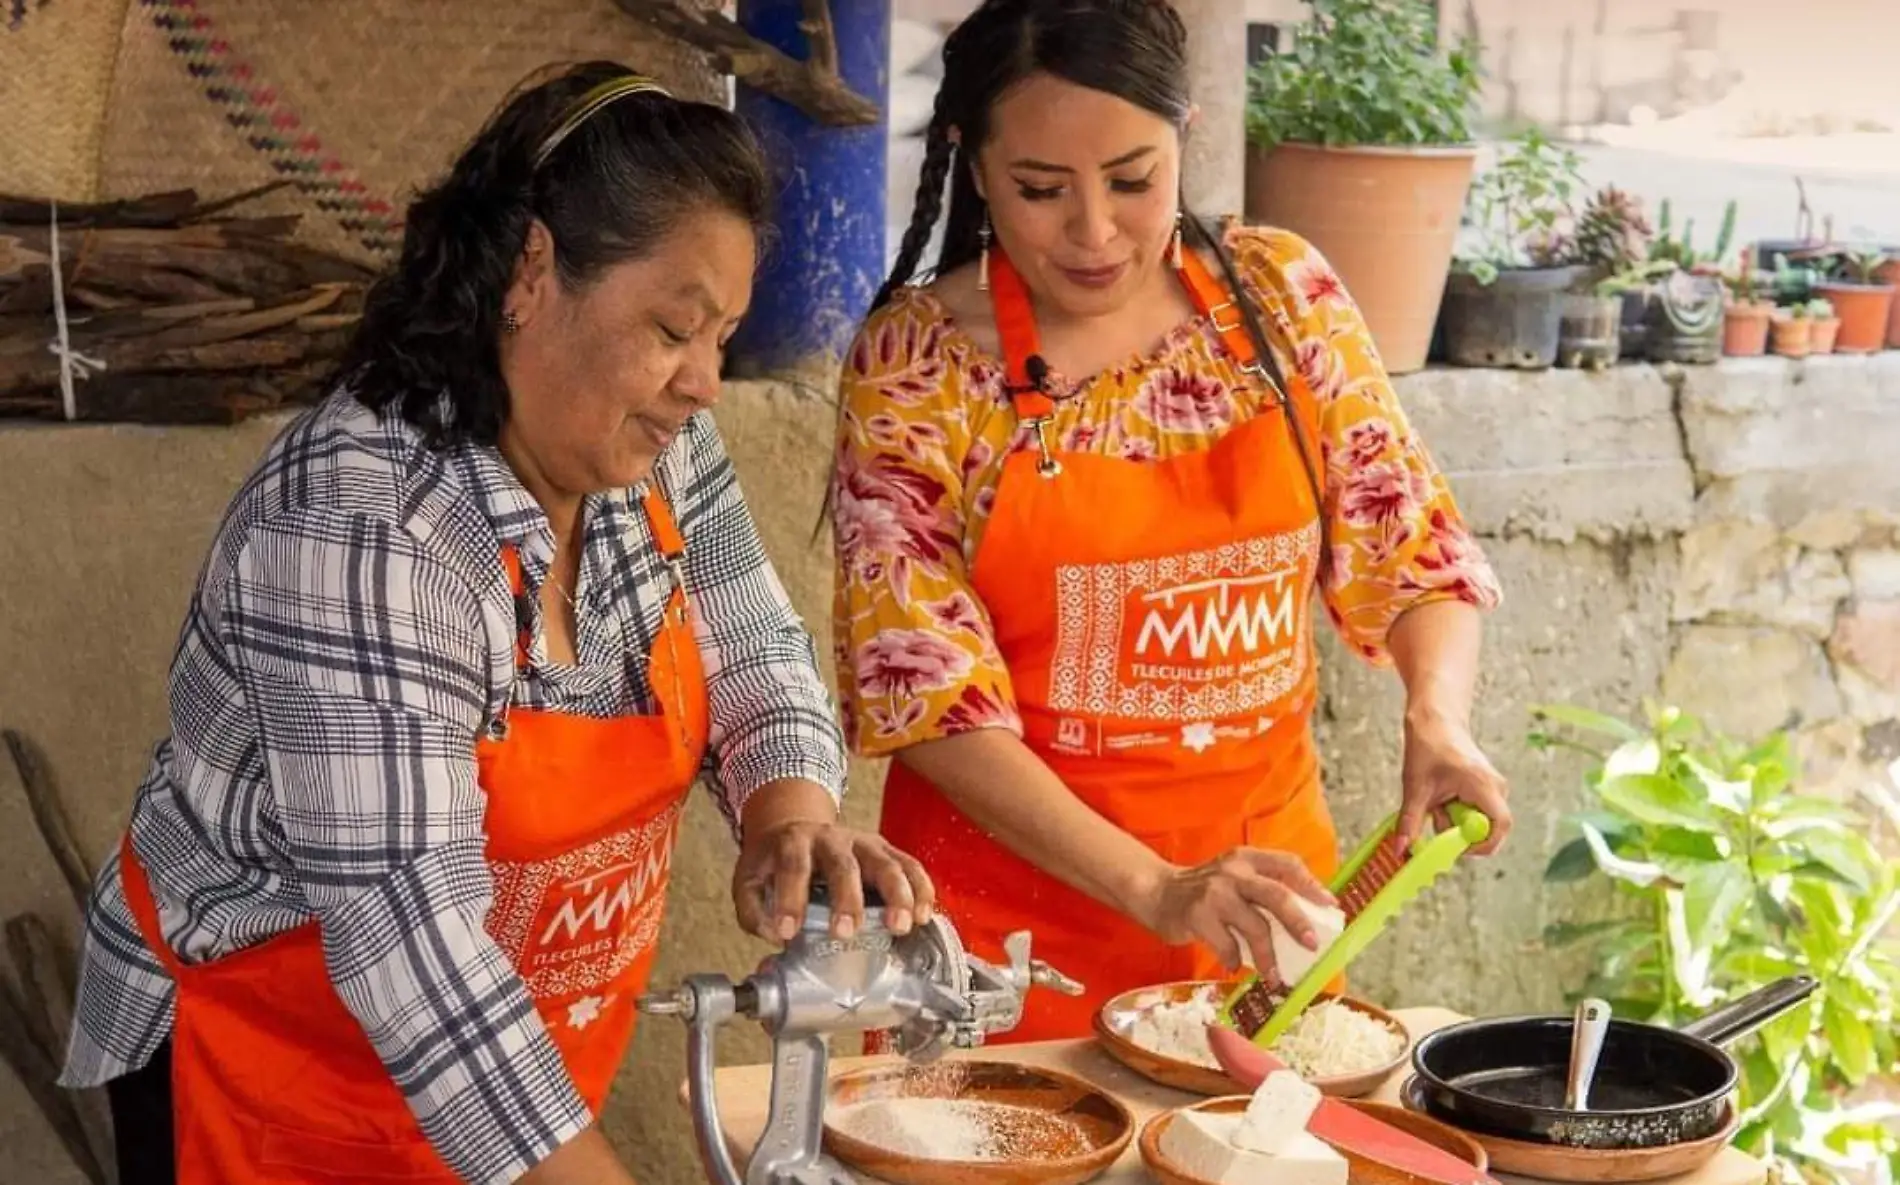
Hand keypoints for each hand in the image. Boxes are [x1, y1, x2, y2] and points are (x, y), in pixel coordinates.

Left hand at [733, 819, 935, 943]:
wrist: (795, 828)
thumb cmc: (774, 863)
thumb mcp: (750, 881)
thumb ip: (753, 911)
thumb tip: (774, 937)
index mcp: (793, 842)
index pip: (793, 866)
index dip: (790, 899)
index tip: (786, 933)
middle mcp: (831, 838)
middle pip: (844, 865)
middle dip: (847, 900)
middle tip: (845, 933)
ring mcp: (863, 843)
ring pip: (885, 864)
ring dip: (896, 896)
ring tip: (900, 927)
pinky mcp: (885, 851)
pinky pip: (910, 866)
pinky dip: (920, 889)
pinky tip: (923, 915)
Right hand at [1128, 848, 1335, 983]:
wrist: (1156, 892)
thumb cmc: (1204, 891)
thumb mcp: (1234, 878)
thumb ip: (1263, 890)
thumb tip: (1306, 924)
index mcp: (1248, 859)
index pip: (1288, 864)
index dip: (1312, 885)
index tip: (1330, 906)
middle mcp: (1234, 871)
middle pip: (1276, 895)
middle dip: (1298, 921)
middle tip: (1312, 945)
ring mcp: (1215, 893)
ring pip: (1254, 926)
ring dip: (1268, 957)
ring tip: (1275, 977)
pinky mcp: (1197, 915)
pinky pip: (1227, 945)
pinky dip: (1234, 960)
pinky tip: (1234, 966)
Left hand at [1399, 712, 1510, 855]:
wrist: (1436, 719)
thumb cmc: (1429, 746)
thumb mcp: (1415, 788)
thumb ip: (1410, 822)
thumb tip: (1401, 850)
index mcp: (1484, 785)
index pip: (1499, 827)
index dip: (1480, 845)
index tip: (1454, 846)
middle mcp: (1496, 788)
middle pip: (1489, 829)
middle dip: (1461, 833)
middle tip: (1438, 818)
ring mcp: (1494, 789)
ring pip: (1479, 822)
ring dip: (1456, 821)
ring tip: (1438, 801)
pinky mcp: (1487, 789)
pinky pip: (1476, 813)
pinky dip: (1457, 813)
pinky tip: (1444, 797)